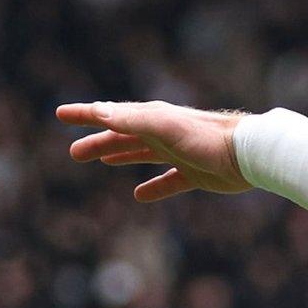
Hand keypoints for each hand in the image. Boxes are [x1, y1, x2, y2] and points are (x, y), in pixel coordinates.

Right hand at [57, 101, 251, 200]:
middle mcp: (163, 133)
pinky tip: (140, 195)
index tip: (60, 113)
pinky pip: (167, 182)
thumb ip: (132, 121)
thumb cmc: (206, 138)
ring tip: (101, 161)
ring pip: (141, 155)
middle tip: (74, 152)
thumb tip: (100, 112)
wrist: (248, 154)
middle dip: (98, 141)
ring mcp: (179, 153)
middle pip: (123, 137)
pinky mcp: (194, 174)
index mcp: (152, 118)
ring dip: (119, 157)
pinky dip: (153, 188)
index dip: (85, 114)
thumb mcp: (164, 127)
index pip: (111, 114)